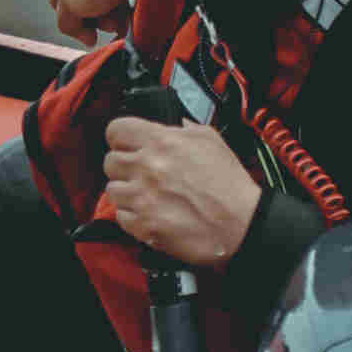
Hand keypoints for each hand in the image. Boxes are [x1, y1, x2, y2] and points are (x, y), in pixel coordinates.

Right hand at [42, 0, 127, 41]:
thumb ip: (65, 21)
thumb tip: (84, 37)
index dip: (61, 6)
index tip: (70, 17)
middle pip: (84, 3)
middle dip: (89, 19)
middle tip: (95, 23)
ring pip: (106, 9)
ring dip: (108, 22)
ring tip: (114, 20)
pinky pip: (126, 9)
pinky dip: (124, 19)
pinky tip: (126, 21)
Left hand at [93, 113, 259, 282]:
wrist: (242, 222)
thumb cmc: (230, 185)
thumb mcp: (211, 140)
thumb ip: (184, 128)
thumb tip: (173, 126)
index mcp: (162, 142)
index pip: (116, 130)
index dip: (120, 137)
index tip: (125, 144)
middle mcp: (148, 168)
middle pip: (109, 161)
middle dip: (123, 166)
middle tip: (139, 173)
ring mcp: (143, 198)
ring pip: (112, 190)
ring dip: (127, 192)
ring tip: (146, 195)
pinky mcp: (144, 225)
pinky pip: (121, 217)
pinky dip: (133, 216)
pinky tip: (151, 212)